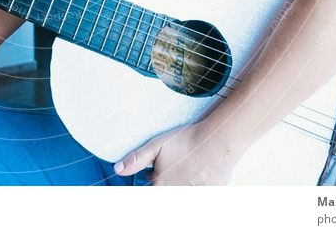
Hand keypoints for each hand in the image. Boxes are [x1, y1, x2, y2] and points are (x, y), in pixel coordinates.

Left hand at [113, 124, 240, 185]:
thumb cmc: (187, 142)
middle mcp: (177, 194)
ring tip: (187, 165)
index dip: (151, 180)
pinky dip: (198, 182)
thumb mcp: (156, 146)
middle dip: (166, 180)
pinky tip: (201, 169)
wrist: (218, 141)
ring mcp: (194, 194)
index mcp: (161, 186)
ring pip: (183, 190)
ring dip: (182, 182)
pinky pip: (200, 190)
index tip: (153, 173)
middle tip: (172, 166)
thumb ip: (136, 160)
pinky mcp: (211, 192)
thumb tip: (118, 169)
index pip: (150, 190)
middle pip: (166, 190)